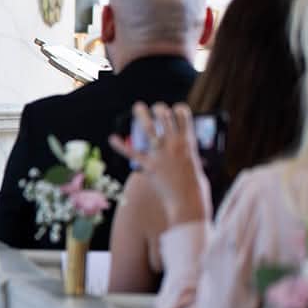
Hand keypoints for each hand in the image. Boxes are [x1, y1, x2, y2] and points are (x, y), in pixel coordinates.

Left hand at [109, 101, 210, 228]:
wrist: (188, 200)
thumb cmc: (193, 184)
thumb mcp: (194, 162)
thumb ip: (186, 151)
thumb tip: (183, 143)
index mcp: (188, 142)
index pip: (184, 116)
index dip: (178, 109)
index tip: (174, 109)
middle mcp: (174, 144)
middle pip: (165, 117)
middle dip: (159, 109)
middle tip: (154, 108)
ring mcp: (161, 154)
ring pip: (149, 128)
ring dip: (142, 116)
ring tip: (138, 107)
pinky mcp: (149, 166)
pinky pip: (132, 153)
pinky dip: (120, 146)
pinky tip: (112, 138)